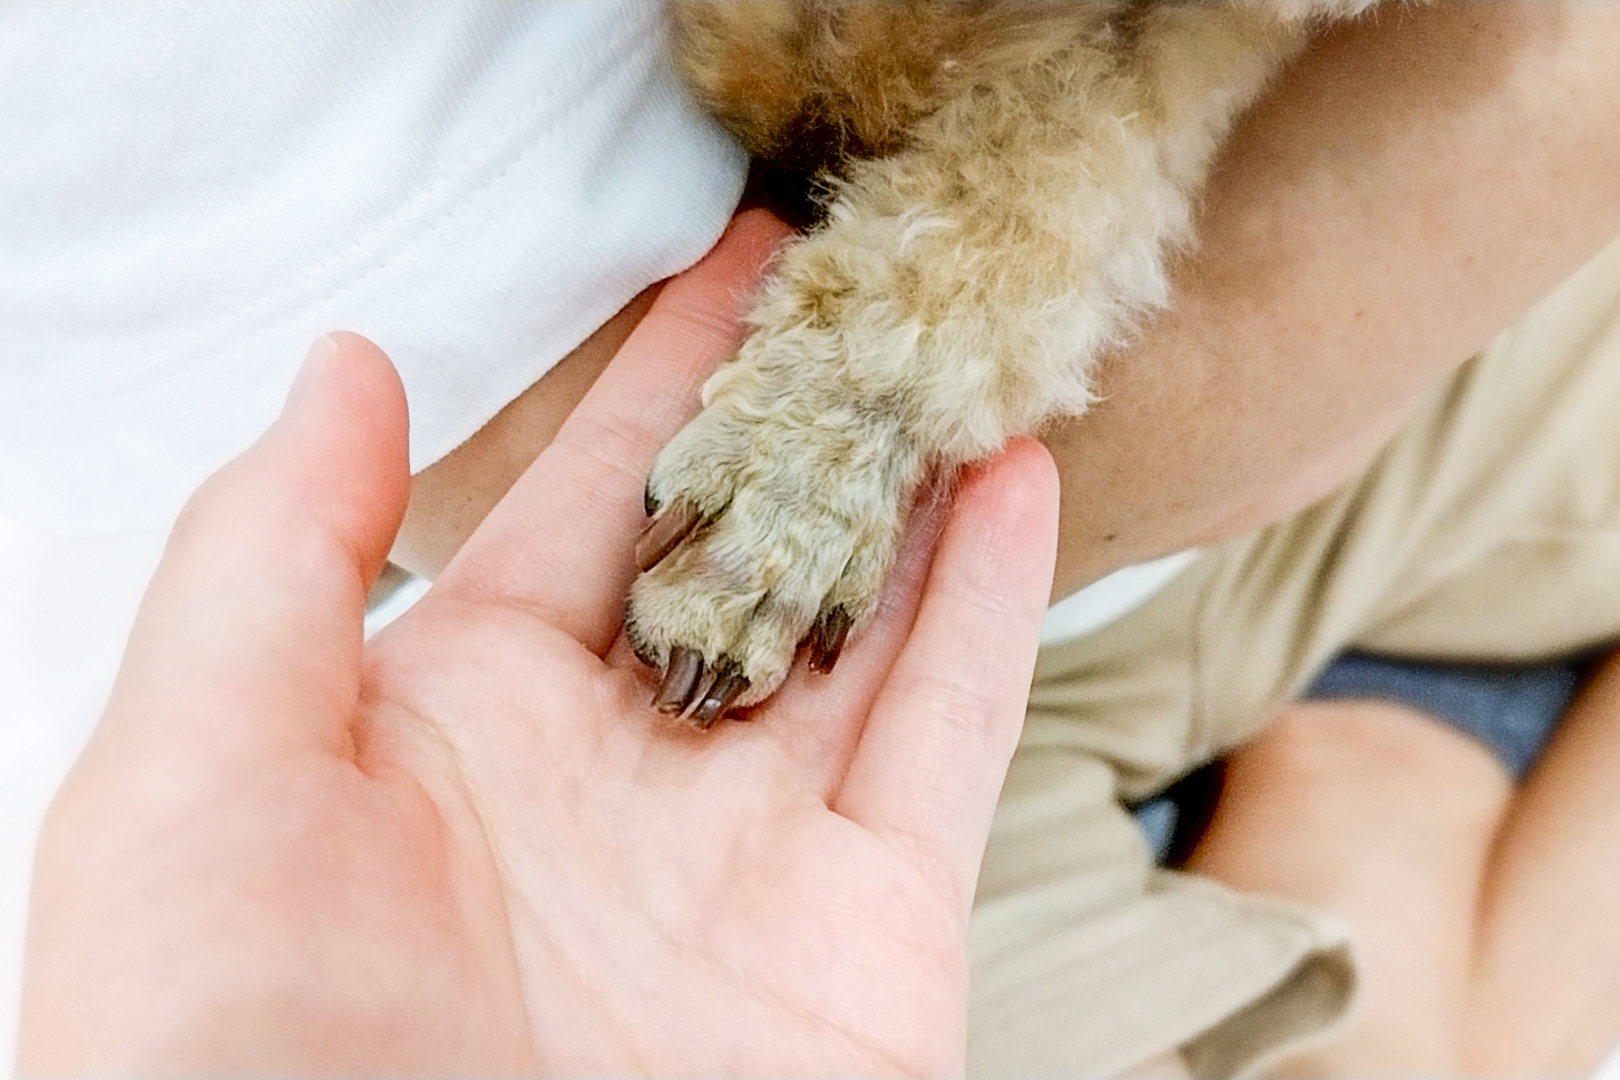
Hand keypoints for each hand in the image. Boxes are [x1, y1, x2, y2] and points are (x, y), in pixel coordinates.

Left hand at [18, 211, 1059, 1074]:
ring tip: (961, 355)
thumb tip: (348, 371)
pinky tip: (1017, 484)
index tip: (730, 263)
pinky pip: (947, 742)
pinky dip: (992, 612)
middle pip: (745, 549)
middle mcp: (618, 778)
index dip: (660, 375)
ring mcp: (751, 856)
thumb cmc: (236, 1058)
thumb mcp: (192, 783)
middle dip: (807, 418)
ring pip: (865, 627)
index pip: (587, 503)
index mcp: (461, 727)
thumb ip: (272, 563)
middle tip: (872, 284)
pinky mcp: (868, 936)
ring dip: (915, 491)